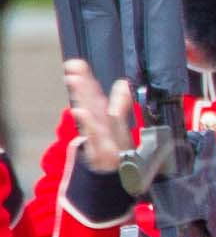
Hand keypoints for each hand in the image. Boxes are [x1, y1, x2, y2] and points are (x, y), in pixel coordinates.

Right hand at [65, 59, 133, 173]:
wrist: (112, 173)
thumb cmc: (113, 146)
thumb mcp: (117, 124)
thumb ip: (119, 102)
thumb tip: (122, 82)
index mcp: (100, 115)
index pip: (93, 93)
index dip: (85, 77)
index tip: (75, 64)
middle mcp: (97, 123)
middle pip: (89, 101)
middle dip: (81, 84)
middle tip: (72, 67)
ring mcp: (97, 136)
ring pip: (90, 114)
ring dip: (82, 97)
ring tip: (73, 80)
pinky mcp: (100, 150)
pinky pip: (94, 136)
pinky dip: (88, 123)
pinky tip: (80, 112)